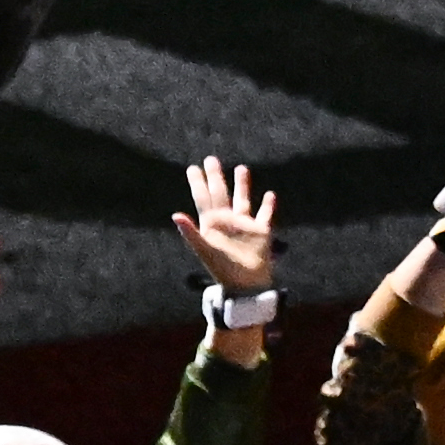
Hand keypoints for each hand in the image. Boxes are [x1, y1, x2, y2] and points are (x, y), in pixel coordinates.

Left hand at [172, 156, 275, 297]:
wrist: (245, 285)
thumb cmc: (221, 269)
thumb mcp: (204, 249)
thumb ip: (190, 232)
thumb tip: (175, 214)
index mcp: (211, 223)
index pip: (203, 198)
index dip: (198, 183)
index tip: (193, 168)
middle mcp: (227, 220)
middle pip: (221, 193)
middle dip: (216, 177)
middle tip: (211, 159)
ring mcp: (244, 225)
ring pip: (243, 200)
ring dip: (242, 185)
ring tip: (241, 168)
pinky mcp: (261, 232)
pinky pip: (265, 215)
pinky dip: (268, 205)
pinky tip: (270, 194)